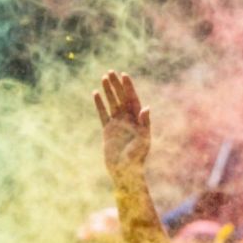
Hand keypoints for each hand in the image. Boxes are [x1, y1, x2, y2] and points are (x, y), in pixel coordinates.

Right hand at [93, 70, 150, 185]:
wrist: (124, 171)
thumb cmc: (137, 157)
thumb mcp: (143, 140)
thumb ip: (145, 123)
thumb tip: (146, 108)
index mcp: (138, 119)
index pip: (133, 99)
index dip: (128, 87)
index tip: (123, 75)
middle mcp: (128, 119)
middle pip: (121, 98)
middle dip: (116, 85)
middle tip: (110, 72)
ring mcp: (117, 124)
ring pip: (112, 103)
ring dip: (108, 91)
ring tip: (103, 78)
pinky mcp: (108, 130)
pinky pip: (103, 114)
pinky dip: (99, 104)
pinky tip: (95, 93)